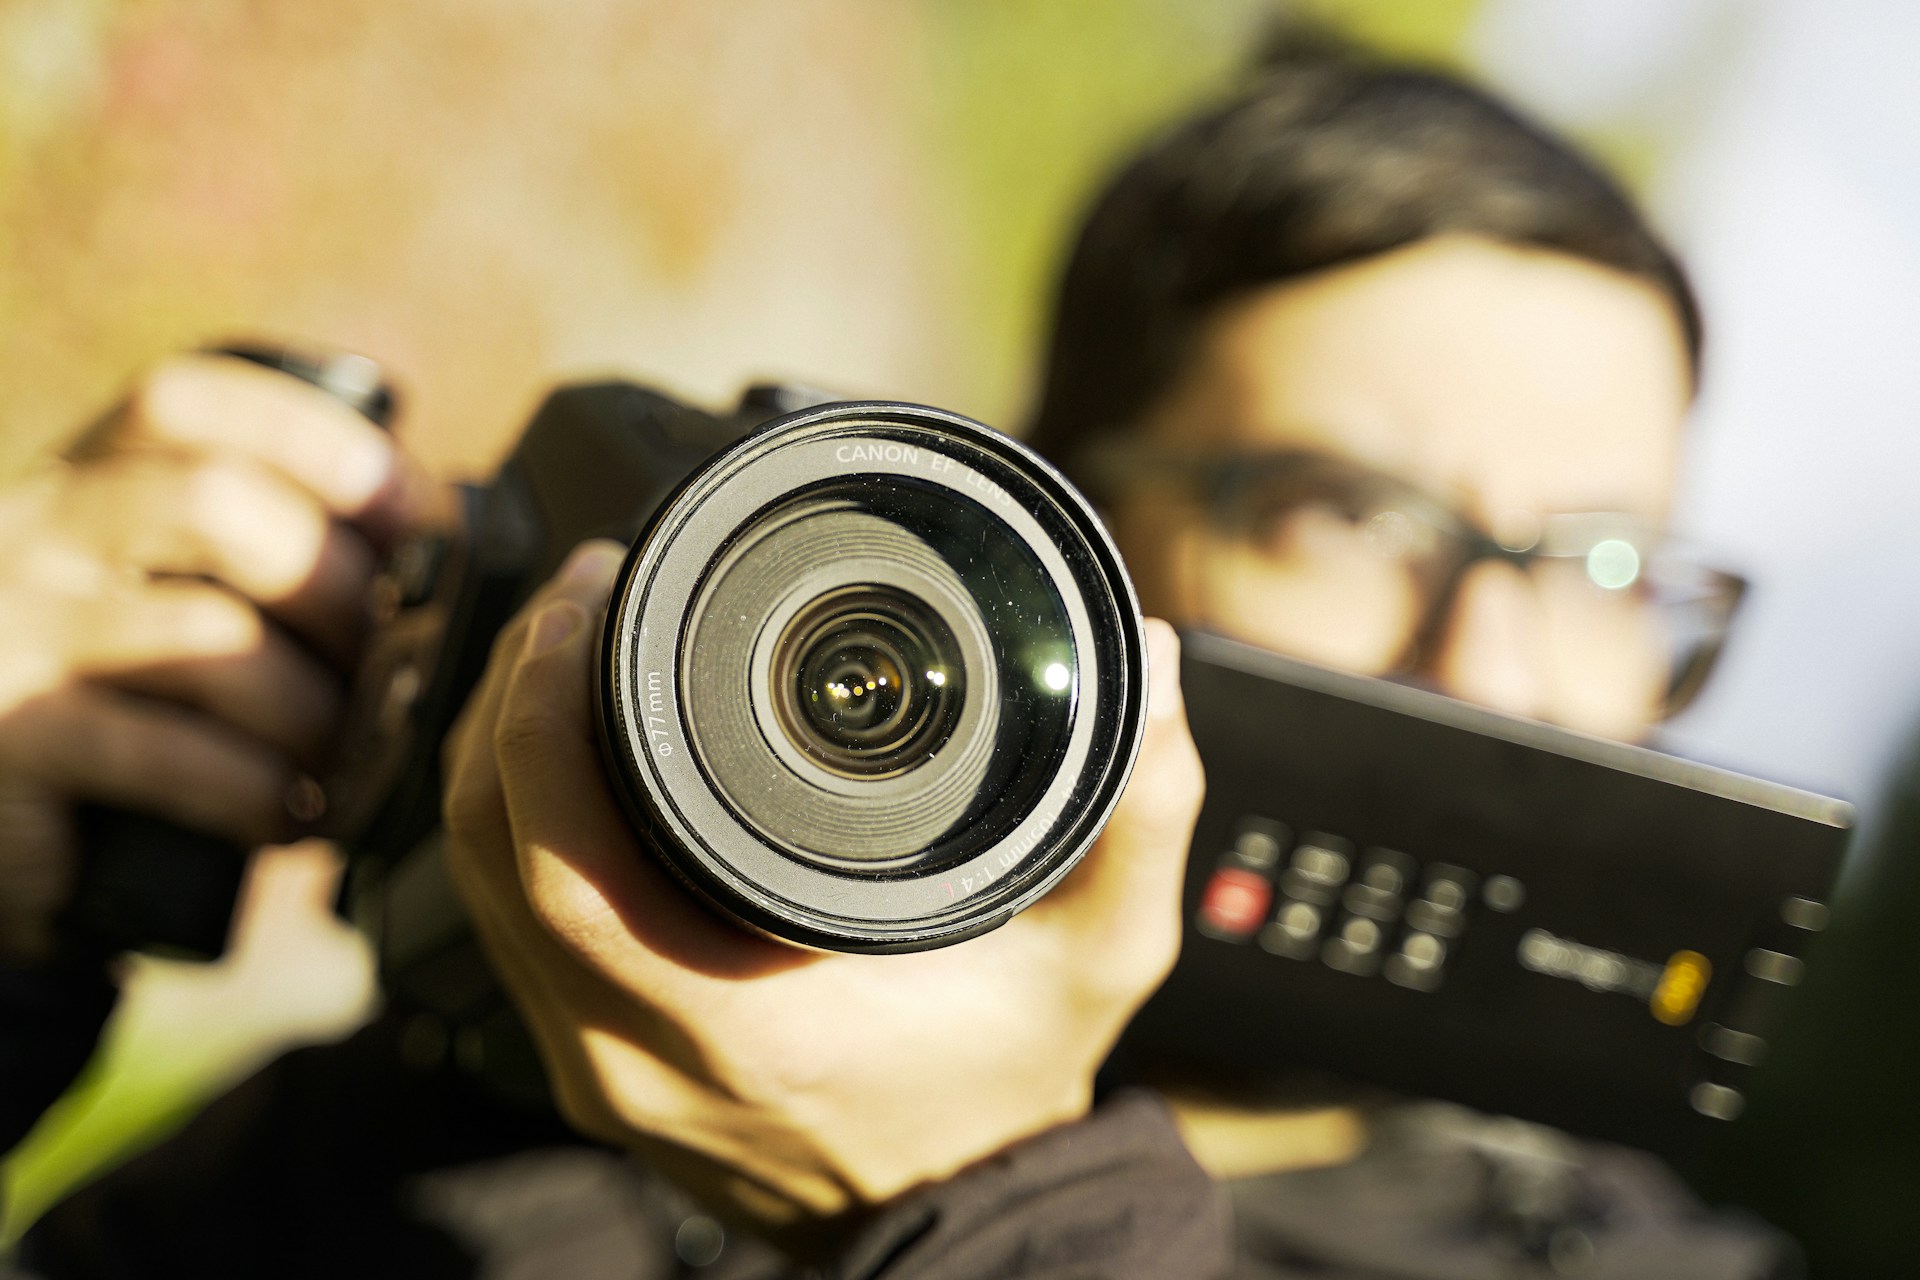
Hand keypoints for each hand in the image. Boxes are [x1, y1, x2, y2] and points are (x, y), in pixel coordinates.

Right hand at [0, 353, 421, 962]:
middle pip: (211, 502)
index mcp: (77, 484)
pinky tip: (285, 816)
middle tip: (386, 665)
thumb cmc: (118, 711)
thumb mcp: (164, 603)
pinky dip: (254, 788)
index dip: (315, 440)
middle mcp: (29, 535)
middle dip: (335, 586)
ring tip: (344, 758)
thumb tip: (432, 561)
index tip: (411, 514)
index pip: (182, 403)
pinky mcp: (6, 740)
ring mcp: (6, 633)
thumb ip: (253, 560)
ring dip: (312, 708)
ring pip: (206, 635)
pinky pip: (166, 753)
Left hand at [442, 540, 1204, 1242]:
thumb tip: (1156, 671)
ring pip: (474, 888)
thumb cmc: (1009, 1093)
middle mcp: (638, 1057)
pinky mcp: (593, 1066)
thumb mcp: (1100, 959)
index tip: (594, 592)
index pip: (566, 861)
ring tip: (562, 642)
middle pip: (488, 854)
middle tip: (579, 589)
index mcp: (743, 1023)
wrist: (957, 1217)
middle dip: (511, 696)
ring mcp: (599, 1070)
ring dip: (498, 751)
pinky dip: (514, 821)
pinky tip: (558, 749)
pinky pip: (503, 926)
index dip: (545, 708)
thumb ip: (1140, 815)